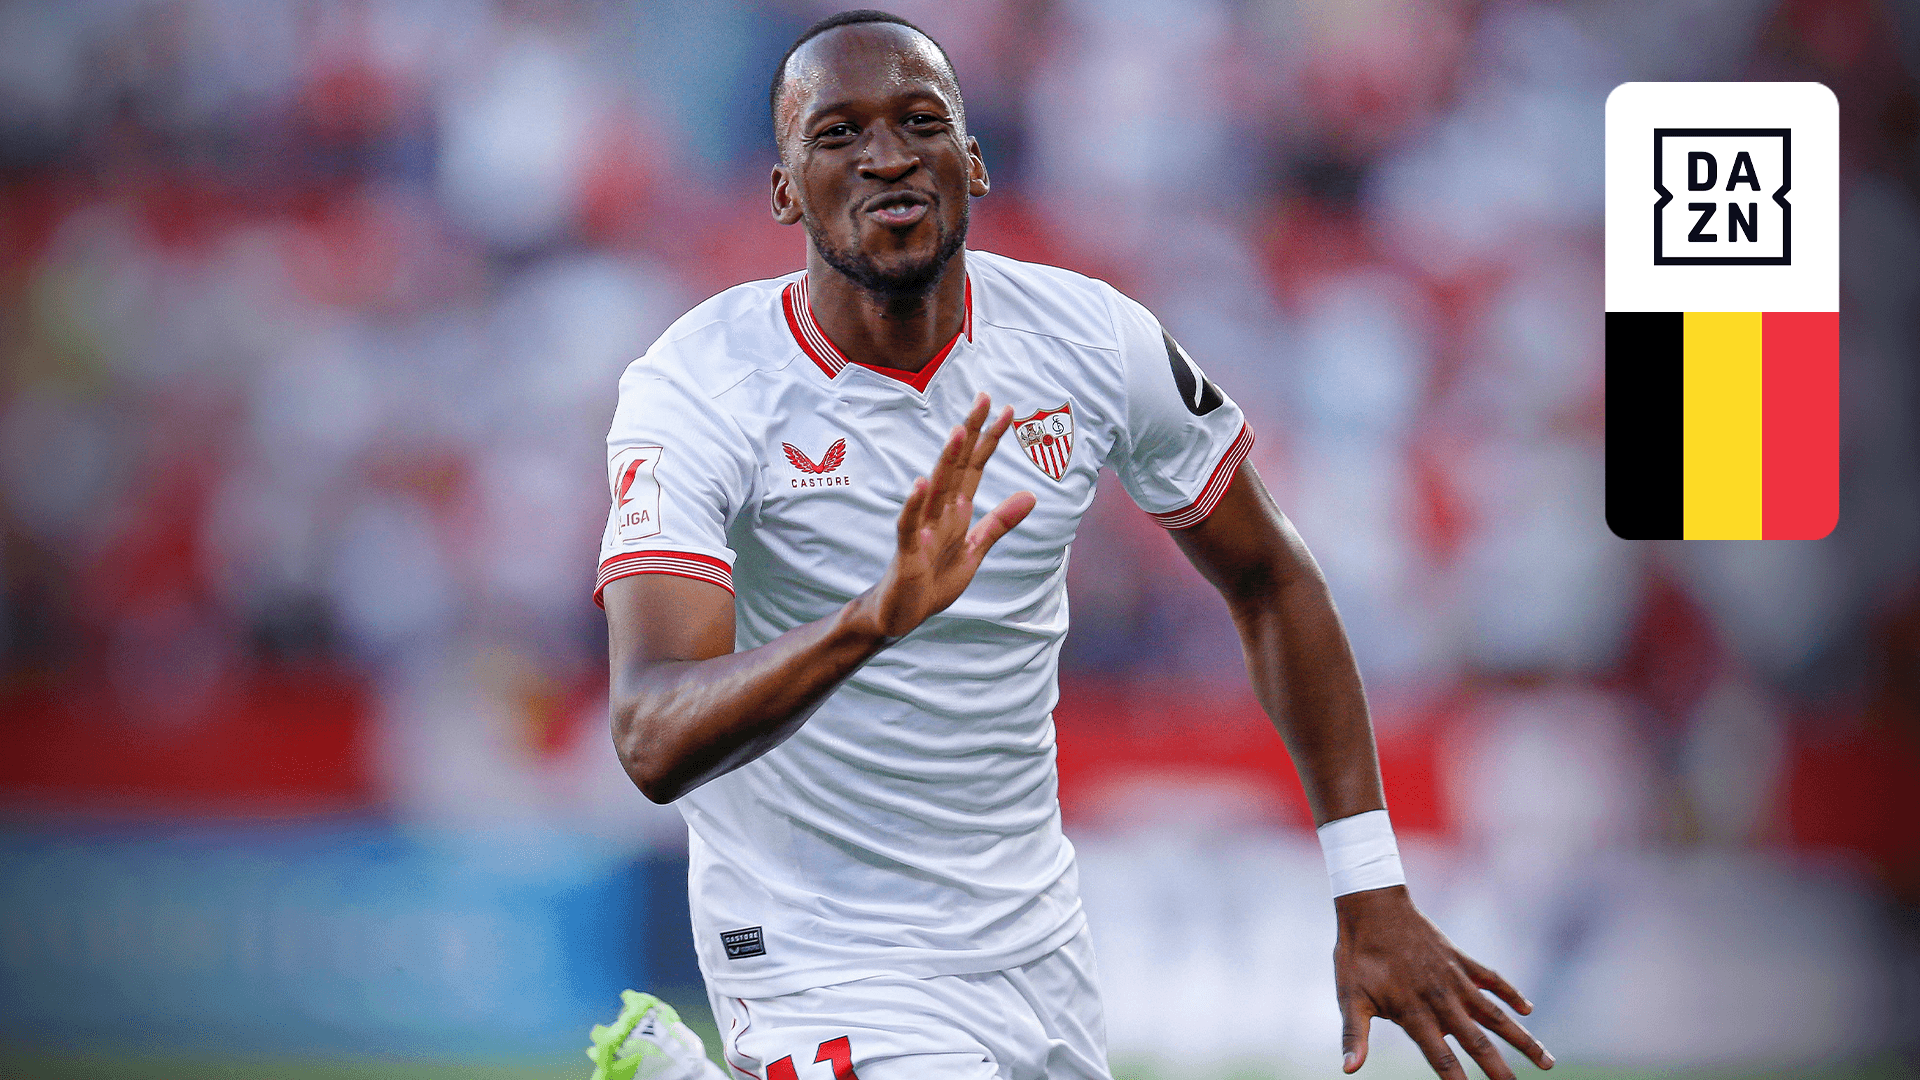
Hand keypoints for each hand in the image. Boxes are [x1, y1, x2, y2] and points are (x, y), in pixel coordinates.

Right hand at [857, 393, 1035, 638]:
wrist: (901, 614)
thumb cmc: (933, 580)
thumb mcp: (975, 550)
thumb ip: (999, 523)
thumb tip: (1031, 495)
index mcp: (957, 511)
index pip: (975, 467)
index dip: (991, 440)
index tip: (1008, 411)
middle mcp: (939, 512)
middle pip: (956, 466)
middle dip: (971, 433)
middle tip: (985, 398)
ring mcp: (922, 530)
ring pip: (936, 489)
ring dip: (946, 461)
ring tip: (959, 431)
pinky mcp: (907, 552)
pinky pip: (909, 525)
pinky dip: (914, 505)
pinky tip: (920, 484)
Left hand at [1335, 886, 1552, 1079]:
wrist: (1372, 907)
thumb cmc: (1357, 956)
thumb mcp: (1349, 997)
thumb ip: (1354, 1035)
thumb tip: (1348, 1069)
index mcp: (1412, 1013)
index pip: (1440, 1058)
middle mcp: (1441, 999)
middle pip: (1476, 1042)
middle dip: (1499, 1069)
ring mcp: (1455, 979)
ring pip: (1496, 1015)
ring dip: (1522, 1039)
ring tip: (1547, 1061)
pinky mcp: (1461, 960)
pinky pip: (1492, 979)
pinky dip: (1511, 993)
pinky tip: (1528, 1009)